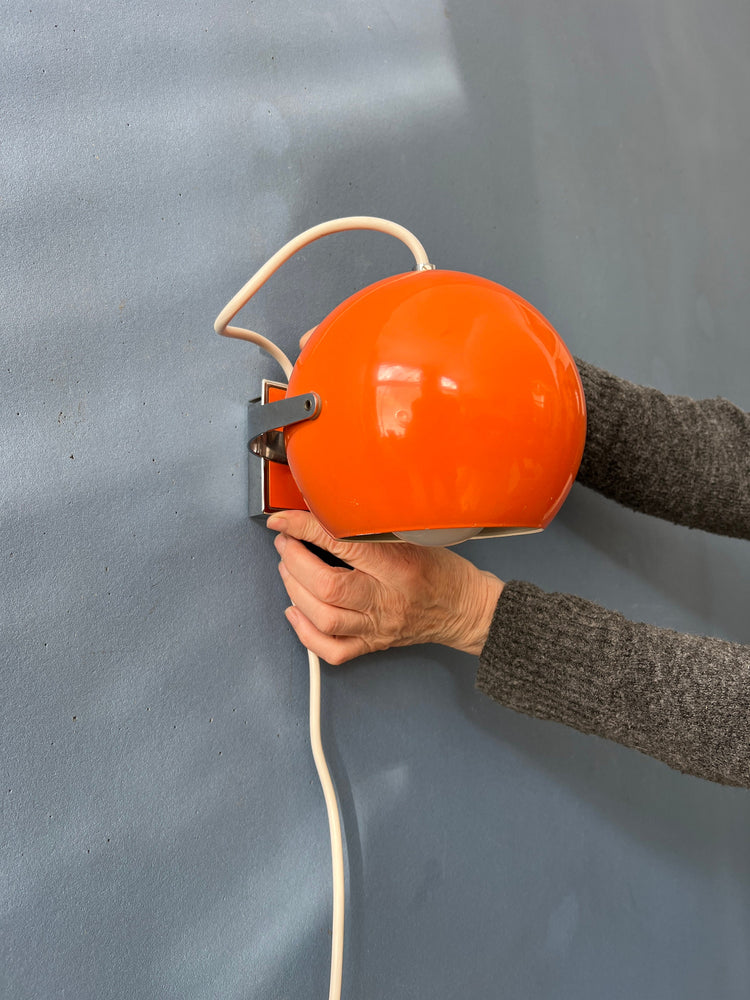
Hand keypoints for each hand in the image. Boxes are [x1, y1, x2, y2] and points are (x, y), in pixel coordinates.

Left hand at [267, 510, 503, 664]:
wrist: (466, 610)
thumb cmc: (443, 571)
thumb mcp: (417, 536)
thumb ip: (376, 526)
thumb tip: (330, 508)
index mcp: (401, 567)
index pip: (345, 545)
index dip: (306, 529)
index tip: (284, 519)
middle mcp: (387, 601)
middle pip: (327, 587)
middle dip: (294, 560)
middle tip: (285, 542)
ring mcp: (377, 627)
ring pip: (323, 618)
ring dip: (294, 590)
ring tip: (287, 568)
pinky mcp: (372, 645)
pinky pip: (332, 650)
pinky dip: (305, 633)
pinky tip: (295, 610)